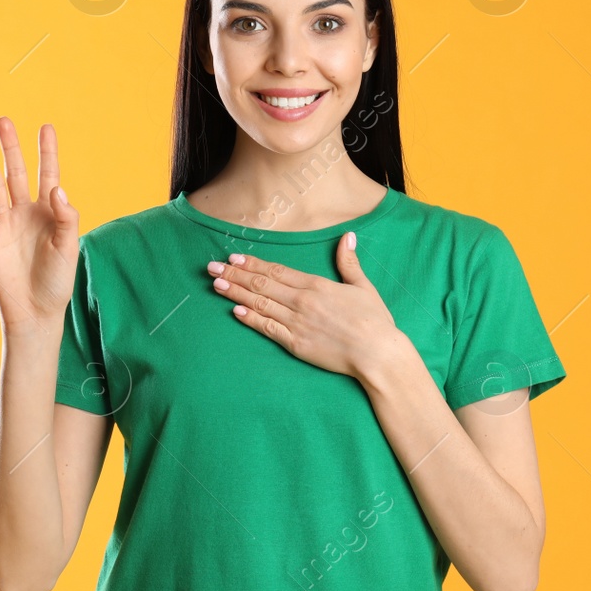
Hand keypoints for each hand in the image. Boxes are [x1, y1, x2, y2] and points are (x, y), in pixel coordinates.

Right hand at [0, 118, 78, 335]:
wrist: (34, 311)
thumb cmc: (56, 281)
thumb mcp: (68, 247)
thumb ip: (66, 217)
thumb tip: (57, 188)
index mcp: (49, 212)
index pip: (48, 174)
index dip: (47, 151)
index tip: (46, 127)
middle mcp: (25, 212)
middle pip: (17, 172)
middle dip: (11, 147)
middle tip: (4, 121)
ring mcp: (5, 222)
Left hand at [205, 232, 406, 381]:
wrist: (378, 353)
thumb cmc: (374, 321)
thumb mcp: (363, 286)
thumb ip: (349, 262)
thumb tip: (347, 236)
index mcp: (317, 285)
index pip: (277, 271)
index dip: (254, 263)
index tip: (234, 256)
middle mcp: (302, 301)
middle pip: (262, 285)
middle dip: (235, 274)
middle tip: (212, 267)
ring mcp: (297, 323)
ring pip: (260, 304)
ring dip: (236, 293)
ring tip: (217, 284)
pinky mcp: (296, 344)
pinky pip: (268, 329)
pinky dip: (250, 319)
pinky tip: (235, 311)